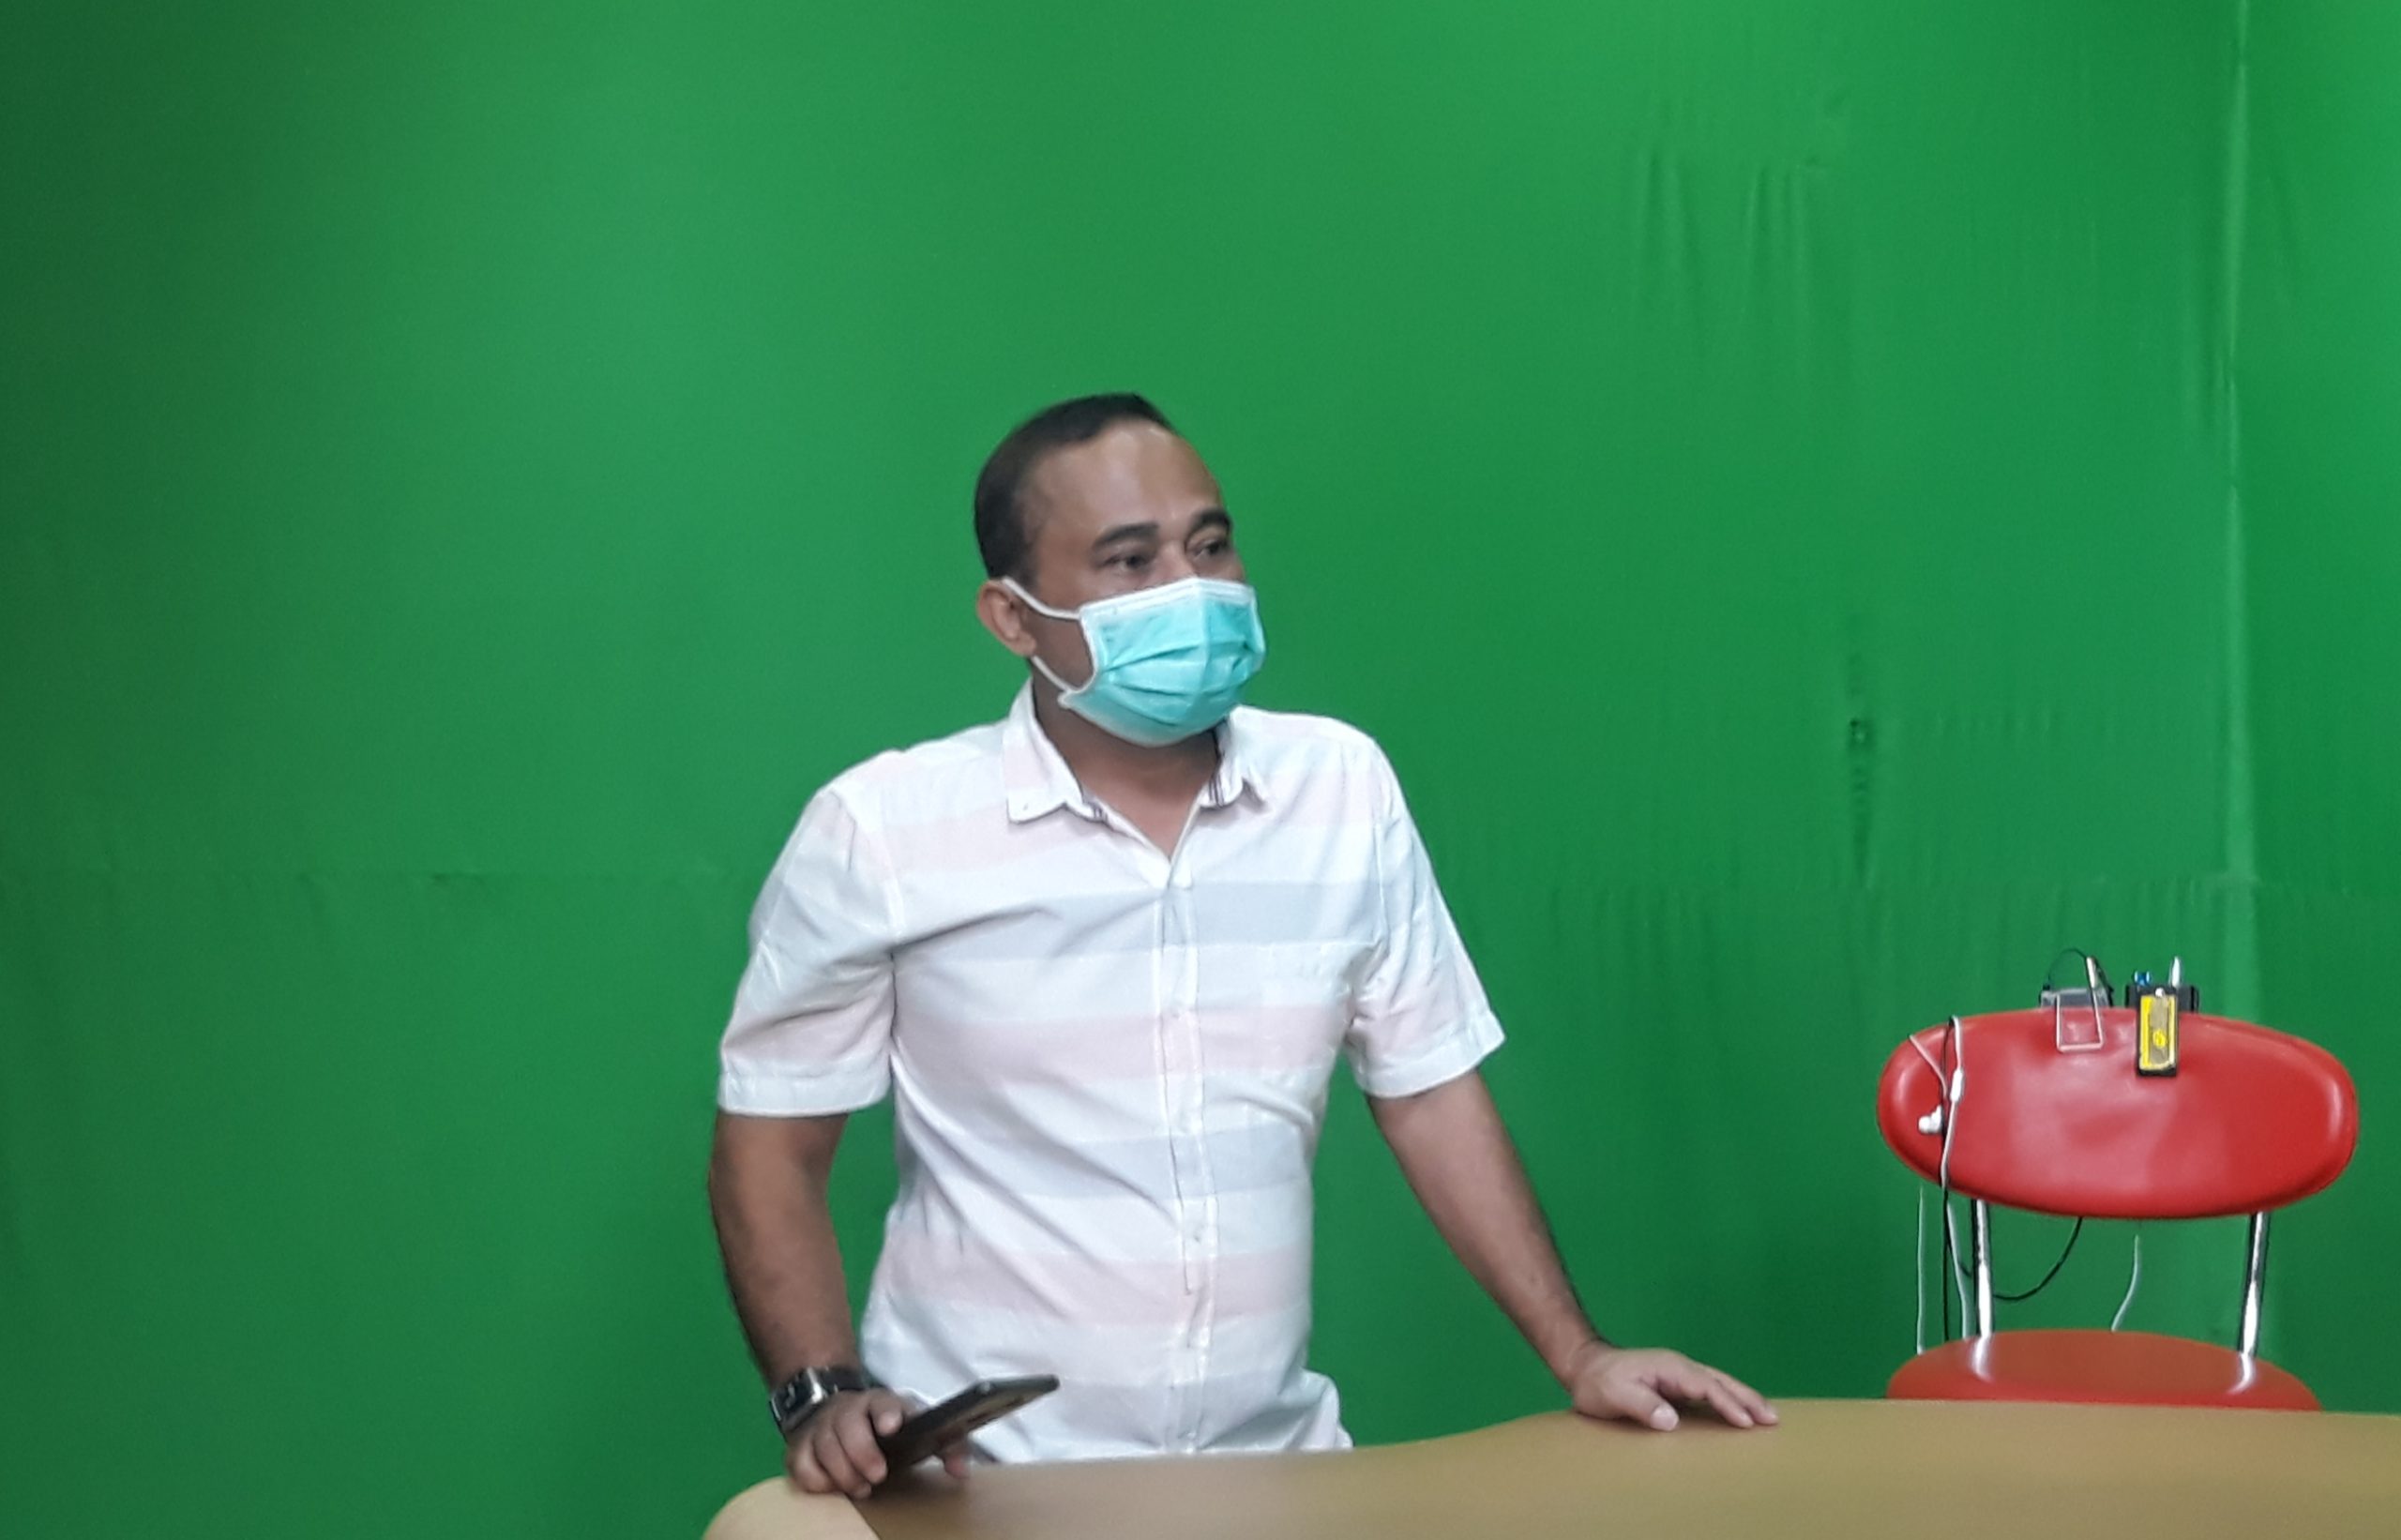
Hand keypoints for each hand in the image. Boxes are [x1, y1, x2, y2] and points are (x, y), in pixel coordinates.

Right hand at [785, 1390, 971, 1498]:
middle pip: (848, 1427)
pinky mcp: (800, 1447)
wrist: (839, 1412)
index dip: (886, 1412)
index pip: (882, 1402)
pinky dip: (816, 1480)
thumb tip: (962, 1472)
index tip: (892, 1427)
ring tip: (860, 1488)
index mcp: (879, 1403)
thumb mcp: (918, 1430)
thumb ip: (947, 1447)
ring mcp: (821, 1428)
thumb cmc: (887, 1429)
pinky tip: (832, 1485)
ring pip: (824, 1448)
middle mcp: (847, 1411)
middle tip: (877, 1476)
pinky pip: (801, 1466)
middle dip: (862, 1454)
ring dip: (843, 1473)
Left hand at [1562, 1341, 1777, 1431]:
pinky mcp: (1675, 1384)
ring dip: (1743, 1398)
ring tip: (1767, 1416)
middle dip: (1747, 1398)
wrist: (1584, 1365)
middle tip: (1773, 1418)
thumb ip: (1641, 1405)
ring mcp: (1678, 1374)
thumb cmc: (1597, 1382)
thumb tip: (1671, 1420)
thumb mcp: (1613, 1394)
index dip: (1727, 1404)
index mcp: (1669, 1368)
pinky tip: (1738, 1413)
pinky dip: (1728, 1400)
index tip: (1746, 1421)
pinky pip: (1709, 1391)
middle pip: (1721, 1381)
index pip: (1706, 1386)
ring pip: (1718, 1384)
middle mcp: (1679, 1368)